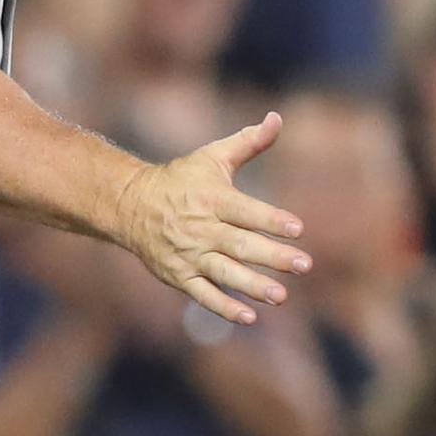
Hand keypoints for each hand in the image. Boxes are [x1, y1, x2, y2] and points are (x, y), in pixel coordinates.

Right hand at [111, 112, 311, 325]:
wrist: (130, 206)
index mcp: (211, 198)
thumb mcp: (213, 157)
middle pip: (240, 244)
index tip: (298, 228)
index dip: (271, 219)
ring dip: (253, 285)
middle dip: (273, 256)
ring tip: (281, 296)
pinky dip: (224, 307)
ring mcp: (189, 254)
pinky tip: (249, 316)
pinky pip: (203, 294)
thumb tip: (277, 118)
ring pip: (224, 272)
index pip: (245, 210)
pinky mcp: (179, 276)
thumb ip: (249, 142)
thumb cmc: (181, 179)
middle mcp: (201, 228)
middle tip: (304, 265)